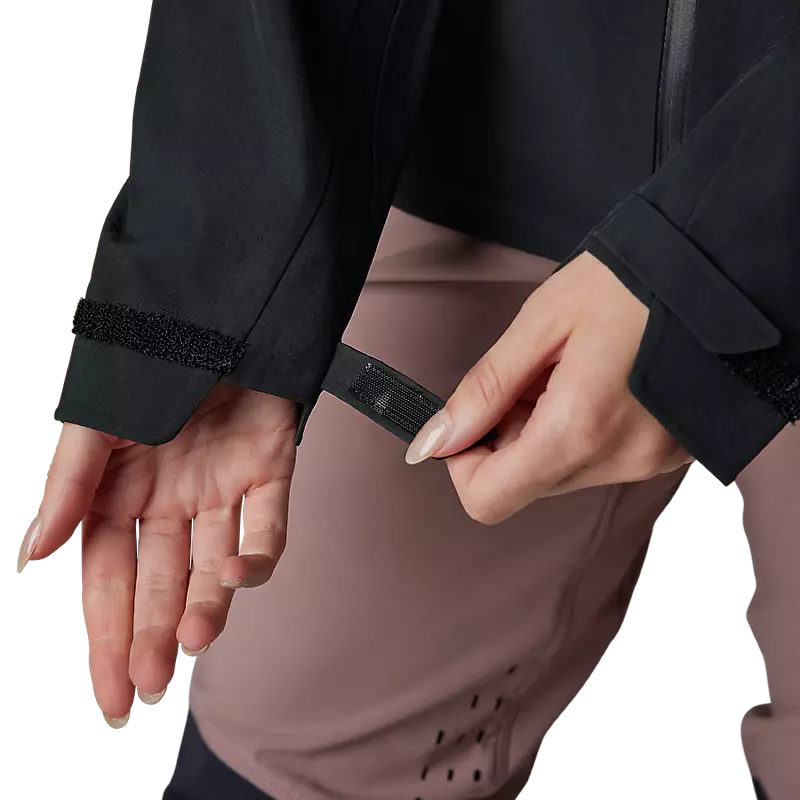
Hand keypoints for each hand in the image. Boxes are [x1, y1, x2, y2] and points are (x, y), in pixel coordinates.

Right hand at [17, 383, 297, 725]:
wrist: (219, 313)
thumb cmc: (151, 361)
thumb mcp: (95, 422)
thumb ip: (67, 486)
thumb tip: (30, 557)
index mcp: (120, 497)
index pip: (108, 583)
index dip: (107, 639)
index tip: (112, 697)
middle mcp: (170, 505)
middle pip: (159, 586)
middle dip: (153, 638)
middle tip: (151, 688)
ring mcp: (221, 492)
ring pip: (214, 567)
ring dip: (207, 606)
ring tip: (194, 641)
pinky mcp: (269, 473)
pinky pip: (268, 525)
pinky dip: (258, 554)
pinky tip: (237, 573)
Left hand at [405, 250, 692, 523]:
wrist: (725, 271)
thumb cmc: (637, 279)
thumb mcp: (544, 321)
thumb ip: (485, 388)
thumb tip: (436, 439)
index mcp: (580, 428)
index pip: (487, 498)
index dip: (462, 461)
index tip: (469, 417)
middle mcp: (619, 461)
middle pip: (523, 485)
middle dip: (506, 435)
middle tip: (530, 375)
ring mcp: (649, 464)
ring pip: (557, 473)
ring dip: (542, 430)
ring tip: (570, 370)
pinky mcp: (665, 455)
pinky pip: (596, 461)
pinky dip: (578, 430)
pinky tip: (597, 381)